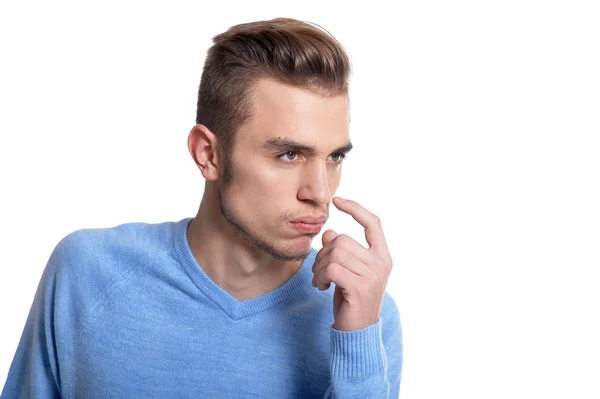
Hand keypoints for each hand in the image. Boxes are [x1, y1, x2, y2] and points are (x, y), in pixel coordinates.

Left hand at [311, 196, 392, 331]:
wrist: (358, 332)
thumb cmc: (351, 300)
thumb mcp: (347, 271)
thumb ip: (341, 251)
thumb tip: (329, 232)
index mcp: (383, 256)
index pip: (373, 223)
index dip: (355, 209)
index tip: (338, 200)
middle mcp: (382, 263)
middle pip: (342, 239)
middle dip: (323, 253)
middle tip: (319, 272)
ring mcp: (373, 275)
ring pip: (334, 253)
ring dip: (318, 267)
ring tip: (320, 281)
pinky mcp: (360, 287)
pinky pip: (331, 268)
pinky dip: (319, 276)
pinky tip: (321, 287)